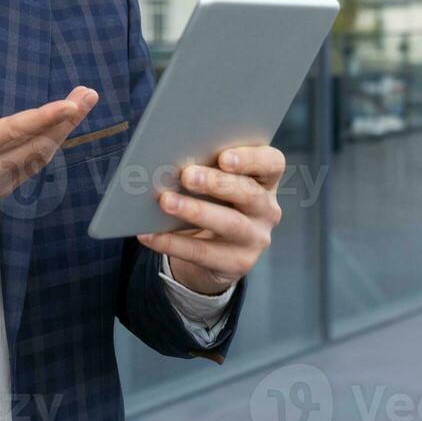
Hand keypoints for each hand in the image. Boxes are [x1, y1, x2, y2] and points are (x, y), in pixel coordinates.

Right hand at [0, 51, 98, 217]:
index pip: (13, 132)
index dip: (44, 118)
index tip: (70, 105)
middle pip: (36, 145)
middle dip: (66, 120)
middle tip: (88, 95)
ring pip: (39, 158)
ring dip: (63, 132)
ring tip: (81, 106)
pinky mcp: (0, 191)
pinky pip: (32, 168)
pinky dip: (49, 146)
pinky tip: (61, 129)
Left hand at [136, 142, 283, 294]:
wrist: (215, 251)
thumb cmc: (212, 202)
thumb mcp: (214, 184)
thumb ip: (203, 169)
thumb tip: (167, 161)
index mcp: (265, 179)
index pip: (272, 163)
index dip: (251, 158)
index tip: (224, 157)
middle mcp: (266, 208)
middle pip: (249, 192)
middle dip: (217, 183)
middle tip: (187, 175)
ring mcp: (256, 238)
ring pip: (229, 223)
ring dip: (196, 211)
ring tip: (166, 202)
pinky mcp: (238, 263)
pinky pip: (203, 252)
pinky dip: (172, 243)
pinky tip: (149, 234)